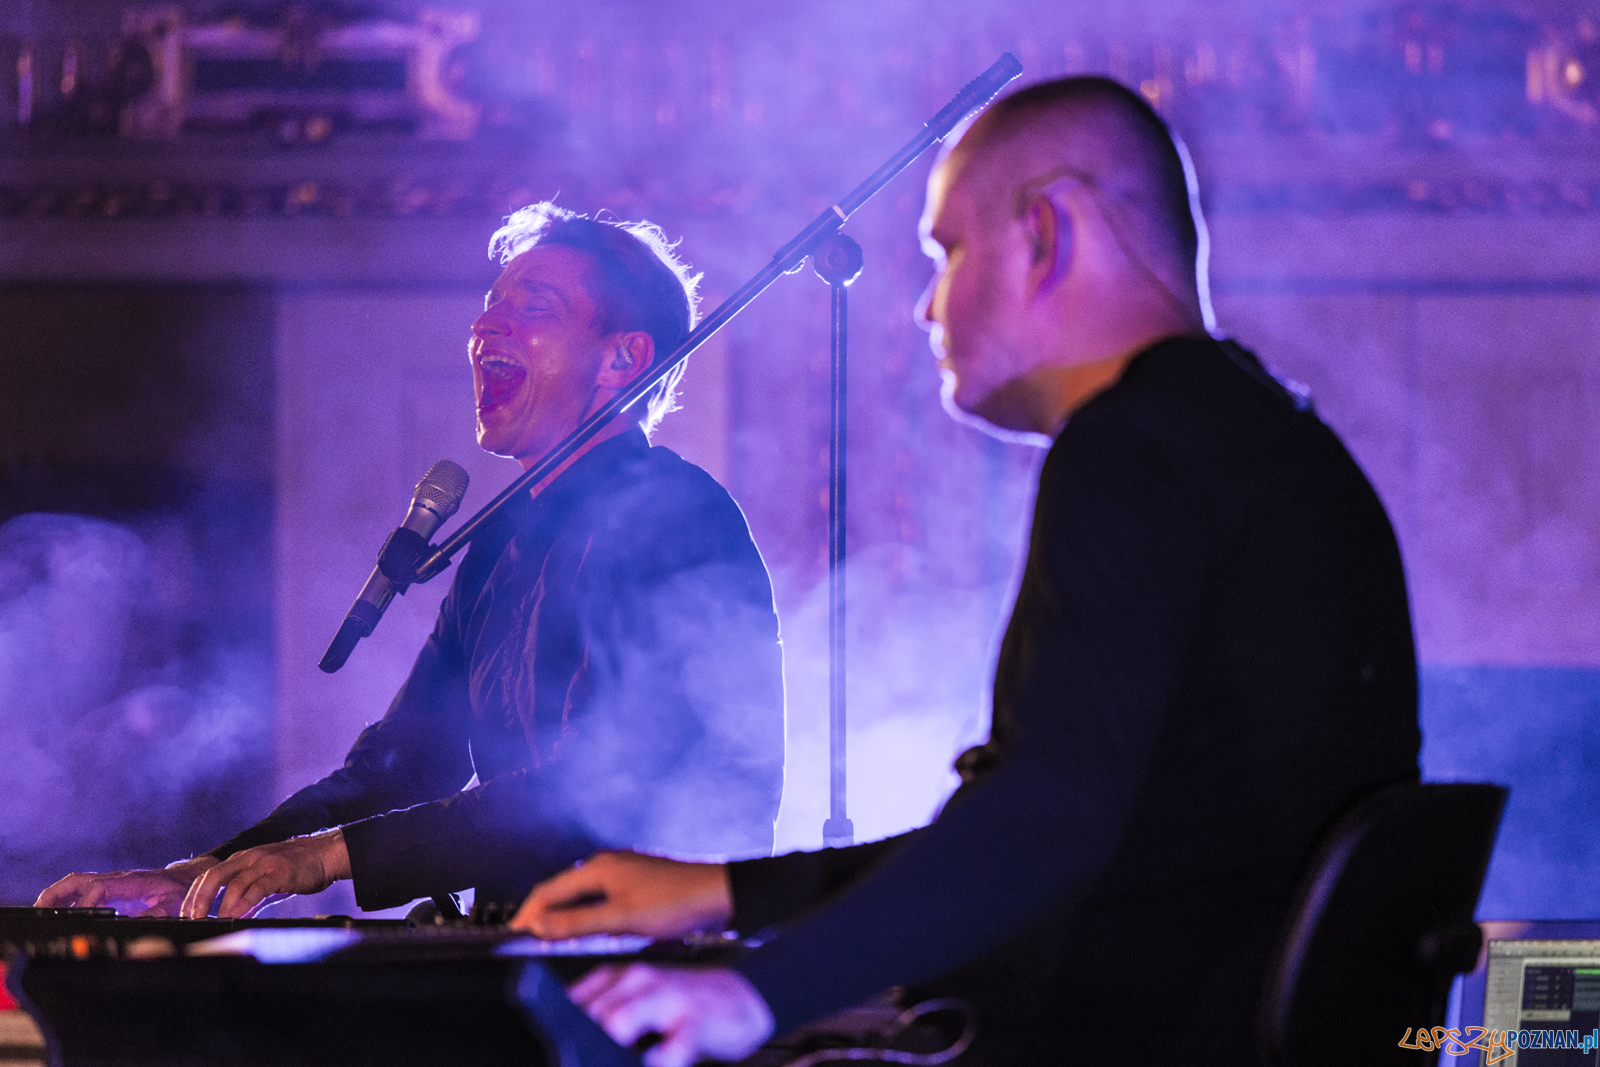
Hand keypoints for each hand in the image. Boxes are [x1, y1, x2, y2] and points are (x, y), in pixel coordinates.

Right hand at [35, 856, 219, 915]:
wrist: (186, 878)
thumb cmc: (180, 890)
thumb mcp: (175, 903)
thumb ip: (159, 914)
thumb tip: (140, 925)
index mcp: (131, 882)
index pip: (100, 887)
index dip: (86, 900)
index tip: (77, 915)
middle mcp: (117, 878)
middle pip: (80, 880)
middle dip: (58, 893)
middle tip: (40, 908)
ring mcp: (111, 880)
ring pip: (77, 882)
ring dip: (56, 894)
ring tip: (38, 909)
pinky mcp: (108, 886)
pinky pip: (81, 888)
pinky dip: (64, 896)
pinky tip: (54, 909)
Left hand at [180, 830, 350, 918]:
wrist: (325, 854)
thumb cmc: (296, 867)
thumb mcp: (266, 878)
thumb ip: (249, 895)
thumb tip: (232, 916)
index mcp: (242, 859)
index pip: (208, 875)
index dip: (194, 895)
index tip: (186, 914)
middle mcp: (249, 858)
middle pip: (214, 876)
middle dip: (199, 899)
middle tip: (192, 918)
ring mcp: (264, 863)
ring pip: (235, 883)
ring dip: (222, 905)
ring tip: (214, 921)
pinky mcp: (281, 872)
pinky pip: (258, 888)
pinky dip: (246, 903)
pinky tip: (238, 915)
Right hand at [510, 851, 731, 939]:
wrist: (718, 895)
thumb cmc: (677, 902)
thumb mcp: (621, 919)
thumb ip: (578, 923)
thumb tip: (539, 925)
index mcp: (599, 867)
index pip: (548, 890)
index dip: (527, 914)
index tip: (512, 934)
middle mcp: (608, 864)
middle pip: (562, 889)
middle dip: (541, 913)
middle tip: (524, 939)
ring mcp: (622, 872)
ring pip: (580, 894)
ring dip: (562, 914)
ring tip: (548, 937)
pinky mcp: (635, 884)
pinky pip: (598, 897)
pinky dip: (584, 914)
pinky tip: (586, 930)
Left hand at [572, 963, 772, 1066]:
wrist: (738, 998)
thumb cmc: (679, 1006)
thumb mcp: (635, 1002)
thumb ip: (602, 1018)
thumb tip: (564, 1047)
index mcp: (616, 978)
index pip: (570, 1004)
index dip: (557, 1032)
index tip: (555, 1052)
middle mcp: (637, 981)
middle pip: (588, 1015)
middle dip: (577, 1047)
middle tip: (576, 1062)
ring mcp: (667, 999)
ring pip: (619, 1022)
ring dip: (606, 1050)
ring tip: (602, 1062)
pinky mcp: (696, 1023)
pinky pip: (671, 1048)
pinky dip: (658, 1061)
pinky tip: (653, 1064)